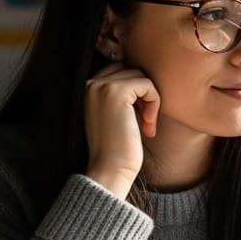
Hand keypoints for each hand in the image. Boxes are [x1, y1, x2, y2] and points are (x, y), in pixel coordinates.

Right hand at [83, 62, 160, 197]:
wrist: (110, 170)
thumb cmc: (117, 149)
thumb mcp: (116, 116)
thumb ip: (122, 96)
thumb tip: (145, 76)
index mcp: (86, 88)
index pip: (120, 70)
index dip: (135, 92)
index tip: (137, 118)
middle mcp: (89, 83)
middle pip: (131, 70)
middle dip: (143, 94)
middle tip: (144, 122)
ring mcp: (101, 86)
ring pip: (140, 76)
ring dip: (150, 100)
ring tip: (146, 126)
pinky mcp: (116, 92)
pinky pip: (148, 85)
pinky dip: (154, 104)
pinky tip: (147, 126)